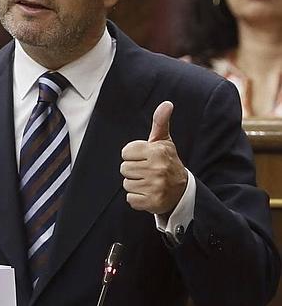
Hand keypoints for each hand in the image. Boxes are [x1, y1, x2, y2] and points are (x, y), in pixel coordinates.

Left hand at [120, 101, 186, 215]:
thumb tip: (167, 103)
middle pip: (124, 168)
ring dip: (135, 184)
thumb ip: (161, 122)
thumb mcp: (164, 142)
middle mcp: (157, 168)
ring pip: (126, 183)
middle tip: (147, 171)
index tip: (145, 158)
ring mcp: (155, 186)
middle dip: (133, 170)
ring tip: (148, 182)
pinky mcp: (152, 202)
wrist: (182, 190)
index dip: (132, 155)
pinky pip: (130, 199)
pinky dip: (137, 198)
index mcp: (157, 151)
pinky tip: (148, 194)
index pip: (125, 152)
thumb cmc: (167, 162)